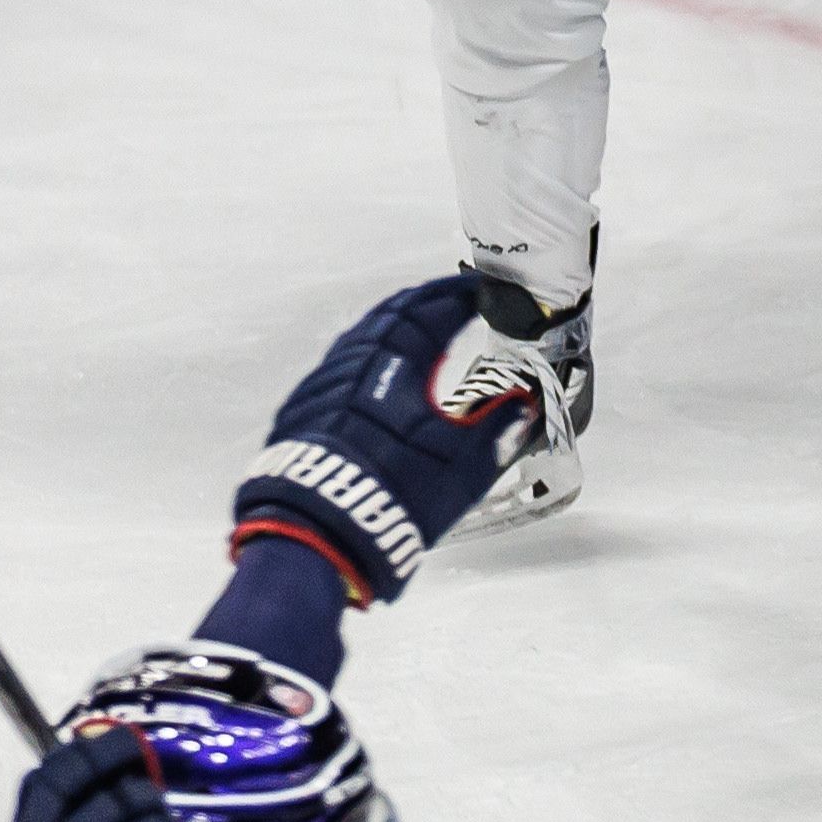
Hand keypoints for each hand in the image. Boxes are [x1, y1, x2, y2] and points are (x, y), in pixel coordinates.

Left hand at [234, 277, 549, 599]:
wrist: (319, 530)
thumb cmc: (397, 491)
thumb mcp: (465, 465)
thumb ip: (497, 427)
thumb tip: (520, 402)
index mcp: (397, 363)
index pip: (432, 312)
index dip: (459, 297)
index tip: (480, 291)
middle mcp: (355, 363)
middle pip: (390, 315)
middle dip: (424, 303)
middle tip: (449, 299)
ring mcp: (322, 385)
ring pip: (360, 338)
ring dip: (393, 327)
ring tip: (418, 331)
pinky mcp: (301, 412)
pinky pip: (340, 365)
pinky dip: (367, 356)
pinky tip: (377, 374)